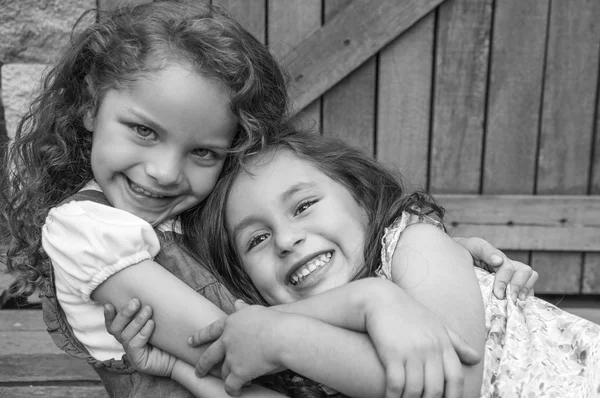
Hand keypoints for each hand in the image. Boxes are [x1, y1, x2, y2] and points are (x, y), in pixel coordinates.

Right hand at [104, 300, 177, 377]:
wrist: (184, 355)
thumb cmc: (172, 336)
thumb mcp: (160, 320)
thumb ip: (151, 309)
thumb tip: (154, 286)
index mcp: (129, 332)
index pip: (113, 324)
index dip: (108, 315)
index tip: (109, 304)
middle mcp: (128, 342)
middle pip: (115, 328)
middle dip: (124, 314)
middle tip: (136, 301)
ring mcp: (132, 353)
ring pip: (125, 335)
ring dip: (136, 320)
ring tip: (148, 309)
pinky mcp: (138, 361)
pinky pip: (134, 345)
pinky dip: (142, 332)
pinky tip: (151, 324)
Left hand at [189, 300, 285, 395]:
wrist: (282, 336)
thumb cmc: (274, 321)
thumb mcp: (256, 310)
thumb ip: (243, 309)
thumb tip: (237, 302)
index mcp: (230, 323)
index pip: (210, 330)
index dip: (200, 336)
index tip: (190, 341)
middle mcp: (227, 340)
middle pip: (210, 355)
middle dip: (202, 365)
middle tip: (199, 370)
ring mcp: (231, 357)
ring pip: (223, 371)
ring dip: (225, 377)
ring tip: (230, 382)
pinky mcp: (239, 372)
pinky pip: (231, 385)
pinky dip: (232, 390)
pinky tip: (236, 391)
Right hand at [364, 284, 479, 397]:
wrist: (381, 299)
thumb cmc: (410, 314)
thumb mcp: (437, 325)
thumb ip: (457, 343)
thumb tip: (477, 359)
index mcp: (443, 343)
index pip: (455, 378)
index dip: (453, 397)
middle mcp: (430, 348)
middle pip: (435, 389)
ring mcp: (411, 351)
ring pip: (415, 390)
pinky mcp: (392, 352)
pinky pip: (395, 383)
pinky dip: (393, 396)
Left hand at [455, 237, 537, 300]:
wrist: (457, 260)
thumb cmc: (465, 252)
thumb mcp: (473, 247)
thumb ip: (485, 251)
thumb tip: (498, 261)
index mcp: (499, 258)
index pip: (508, 267)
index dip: (504, 281)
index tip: (498, 294)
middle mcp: (508, 266)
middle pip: (525, 271)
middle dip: (518, 286)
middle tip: (510, 299)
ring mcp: (512, 275)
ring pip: (530, 278)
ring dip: (526, 290)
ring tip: (517, 301)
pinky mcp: (512, 286)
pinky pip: (528, 289)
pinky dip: (527, 296)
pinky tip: (518, 305)